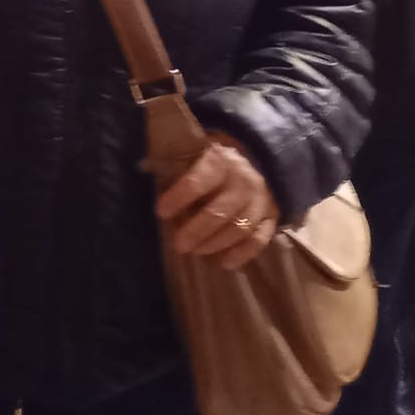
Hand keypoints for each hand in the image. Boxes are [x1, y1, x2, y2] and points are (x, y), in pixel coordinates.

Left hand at [156, 134, 279, 270]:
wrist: (254, 157)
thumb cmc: (211, 159)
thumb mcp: (193, 152)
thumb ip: (174, 163)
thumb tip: (141, 168)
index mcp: (220, 160)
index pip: (200, 179)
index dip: (180, 196)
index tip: (161, 212)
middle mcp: (244, 180)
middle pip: (221, 211)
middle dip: (197, 230)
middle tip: (178, 245)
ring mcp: (261, 200)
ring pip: (240, 227)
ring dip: (216, 243)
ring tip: (195, 251)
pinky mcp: (272, 216)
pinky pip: (259, 239)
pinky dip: (243, 253)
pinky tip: (225, 263)